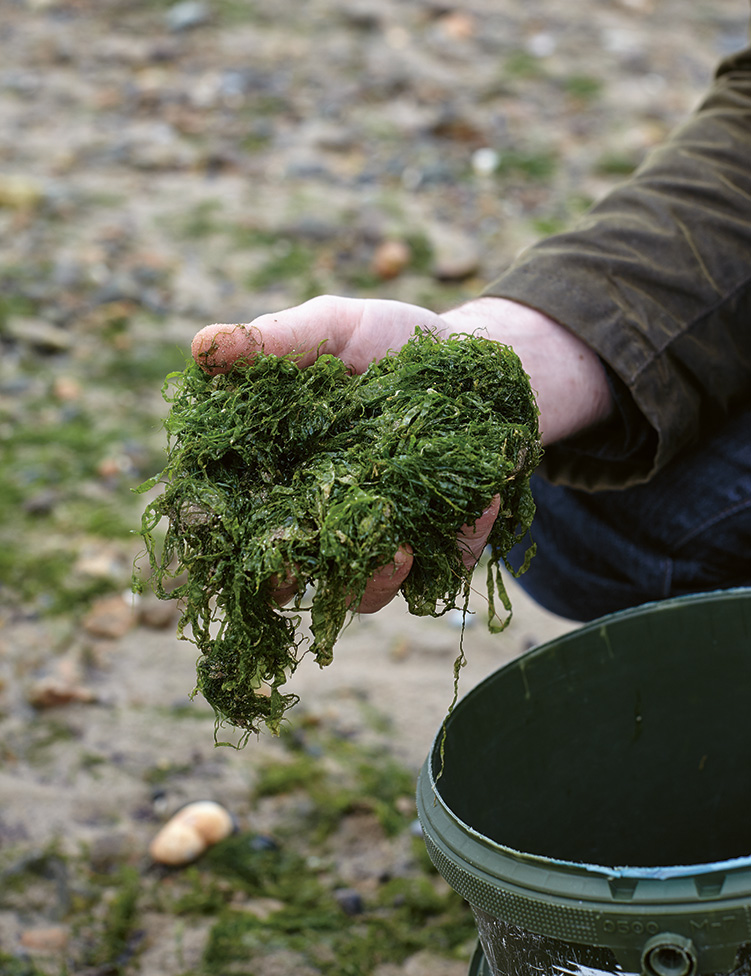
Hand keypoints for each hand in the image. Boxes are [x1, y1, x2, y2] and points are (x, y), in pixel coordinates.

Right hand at [191, 293, 612, 612]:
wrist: (479, 354)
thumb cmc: (392, 340)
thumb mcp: (336, 327)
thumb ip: (278, 340)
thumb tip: (202, 346)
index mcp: (286, 472)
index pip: (242, 518)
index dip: (230, 535)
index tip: (236, 534)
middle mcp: (328, 514)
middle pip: (294, 573)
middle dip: (293, 579)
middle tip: (301, 569)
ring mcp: (386, 536)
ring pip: (368, 590)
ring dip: (378, 580)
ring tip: (400, 550)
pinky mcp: (443, 542)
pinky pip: (449, 561)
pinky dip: (464, 539)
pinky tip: (485, 501)